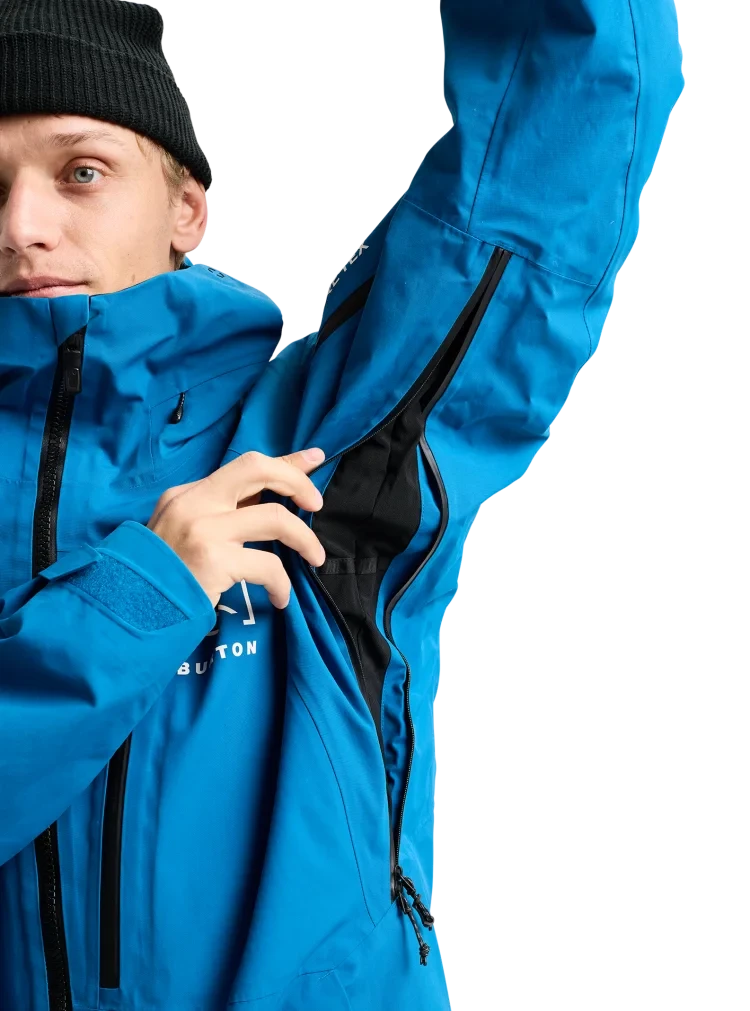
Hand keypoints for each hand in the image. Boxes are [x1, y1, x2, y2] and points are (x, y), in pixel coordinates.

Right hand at [147, 448, 326, 608]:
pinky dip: (282, 583)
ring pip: (275, 517)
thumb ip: (219, 516)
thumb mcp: (183, 533)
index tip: (314, 459)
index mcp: (187, 494)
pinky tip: (279, 597)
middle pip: (257, 469)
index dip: (284, 463)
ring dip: (304, 538)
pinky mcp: (213, 560)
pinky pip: (268, 565)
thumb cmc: (159, 576)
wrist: (126, 610)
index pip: (245, 467)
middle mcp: (194, 503)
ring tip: (315, 557)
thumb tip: (270, 502)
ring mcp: (203, 530)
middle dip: (296, 481)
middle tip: (316, 503)